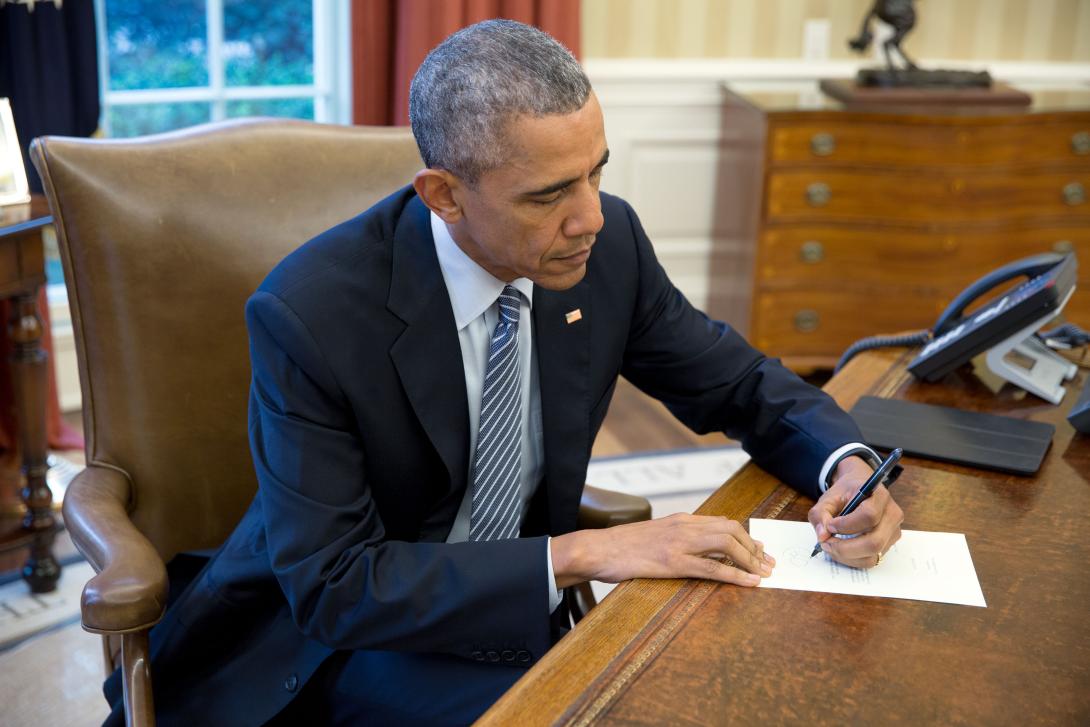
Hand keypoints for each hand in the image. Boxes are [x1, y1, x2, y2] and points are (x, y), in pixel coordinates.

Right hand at [550, 513, 774, 588]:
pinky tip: (749, 583)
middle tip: (769, 564)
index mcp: (681, 519)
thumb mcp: (655, 535)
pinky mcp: (672, 562)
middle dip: (755, 548)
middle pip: (732, 529)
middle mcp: (684, 526)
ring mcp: (679, 543)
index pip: (723, 522)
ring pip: (726, 545)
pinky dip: (735, 575)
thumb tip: (701, 547)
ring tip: (764, 575)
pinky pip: (711, 568)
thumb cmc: (623, 546)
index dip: (746, 538)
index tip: (760, 552)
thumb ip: (678, 537)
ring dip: (751, 560)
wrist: (597, 548)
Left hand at [808, 455, 903, 567]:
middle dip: (845, 548)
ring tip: (831, 546)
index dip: (847, 525)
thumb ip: (821, 514)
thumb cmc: (846, 494)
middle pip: (874, 541)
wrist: (860, 491)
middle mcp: (892, 514)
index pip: (869, 515)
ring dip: (847, 556)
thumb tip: (823, 535)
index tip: (830, 526)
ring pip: (873, 554)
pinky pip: (872, 559)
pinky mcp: (889, 543)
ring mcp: (893, 531)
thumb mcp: (828, 497)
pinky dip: (853, 559)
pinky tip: (841, 549)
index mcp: (879, 495)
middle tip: (825, 543)